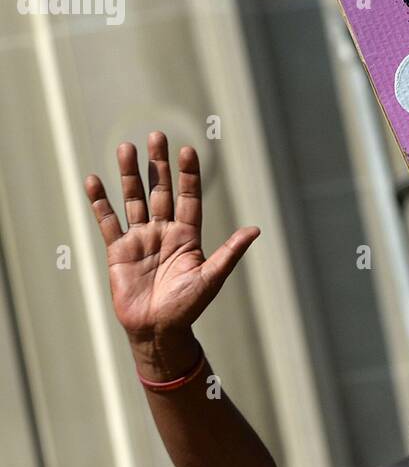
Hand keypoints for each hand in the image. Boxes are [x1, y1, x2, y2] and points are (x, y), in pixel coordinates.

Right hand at [84, 132, 258, 378]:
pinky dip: (101, 202)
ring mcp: (141, 239)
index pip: (188, 197)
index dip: (188, 174)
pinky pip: (108, 221)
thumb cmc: (188, 307)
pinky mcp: (118, 251)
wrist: (158, 330)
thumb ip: (230, 252)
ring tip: (126, 147)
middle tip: (156, 136)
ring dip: (130, 175)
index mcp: (188, 235)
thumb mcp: (211, 277)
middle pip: (161, 190)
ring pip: (134, 199)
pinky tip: (94, 181)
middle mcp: (164, 231)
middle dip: (158, 164)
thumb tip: (255, 229)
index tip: (188, 150)